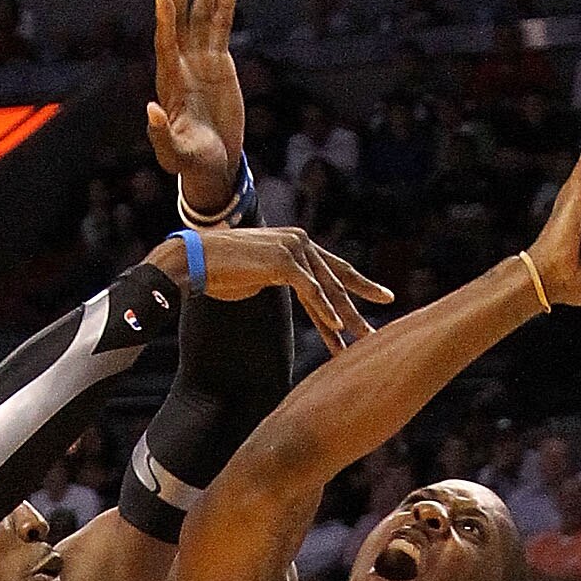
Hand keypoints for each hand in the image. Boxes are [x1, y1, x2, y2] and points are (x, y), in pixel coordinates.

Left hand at [146, 0, 245, 217]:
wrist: (215, 164)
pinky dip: (224, 7)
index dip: (164, 19)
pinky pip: (221, 28)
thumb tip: (151, 109)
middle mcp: (182, 65)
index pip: (165, 44)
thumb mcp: (174, 155)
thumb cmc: (192, 163)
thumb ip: (161, 136)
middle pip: (180, 20)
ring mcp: (201, 62)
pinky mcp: (220, 63)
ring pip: (202, 17)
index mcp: (170, 84)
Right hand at [167, 224, 391, 355]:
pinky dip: (323, 309)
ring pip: (327, 288)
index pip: (335, 271)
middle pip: (337, 280)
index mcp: (299, 245)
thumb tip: (292, 293)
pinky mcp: (282, 261)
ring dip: (344, 317)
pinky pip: (309, 290)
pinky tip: (337, 328)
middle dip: (358, 308)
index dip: (360, 286)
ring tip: (361, 338)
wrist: (198, 258)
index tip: (383, 298)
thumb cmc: (223, 271)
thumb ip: (281, 279)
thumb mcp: (261, 275)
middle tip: (376, 332)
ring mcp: (293, 248)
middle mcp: (301, 242)